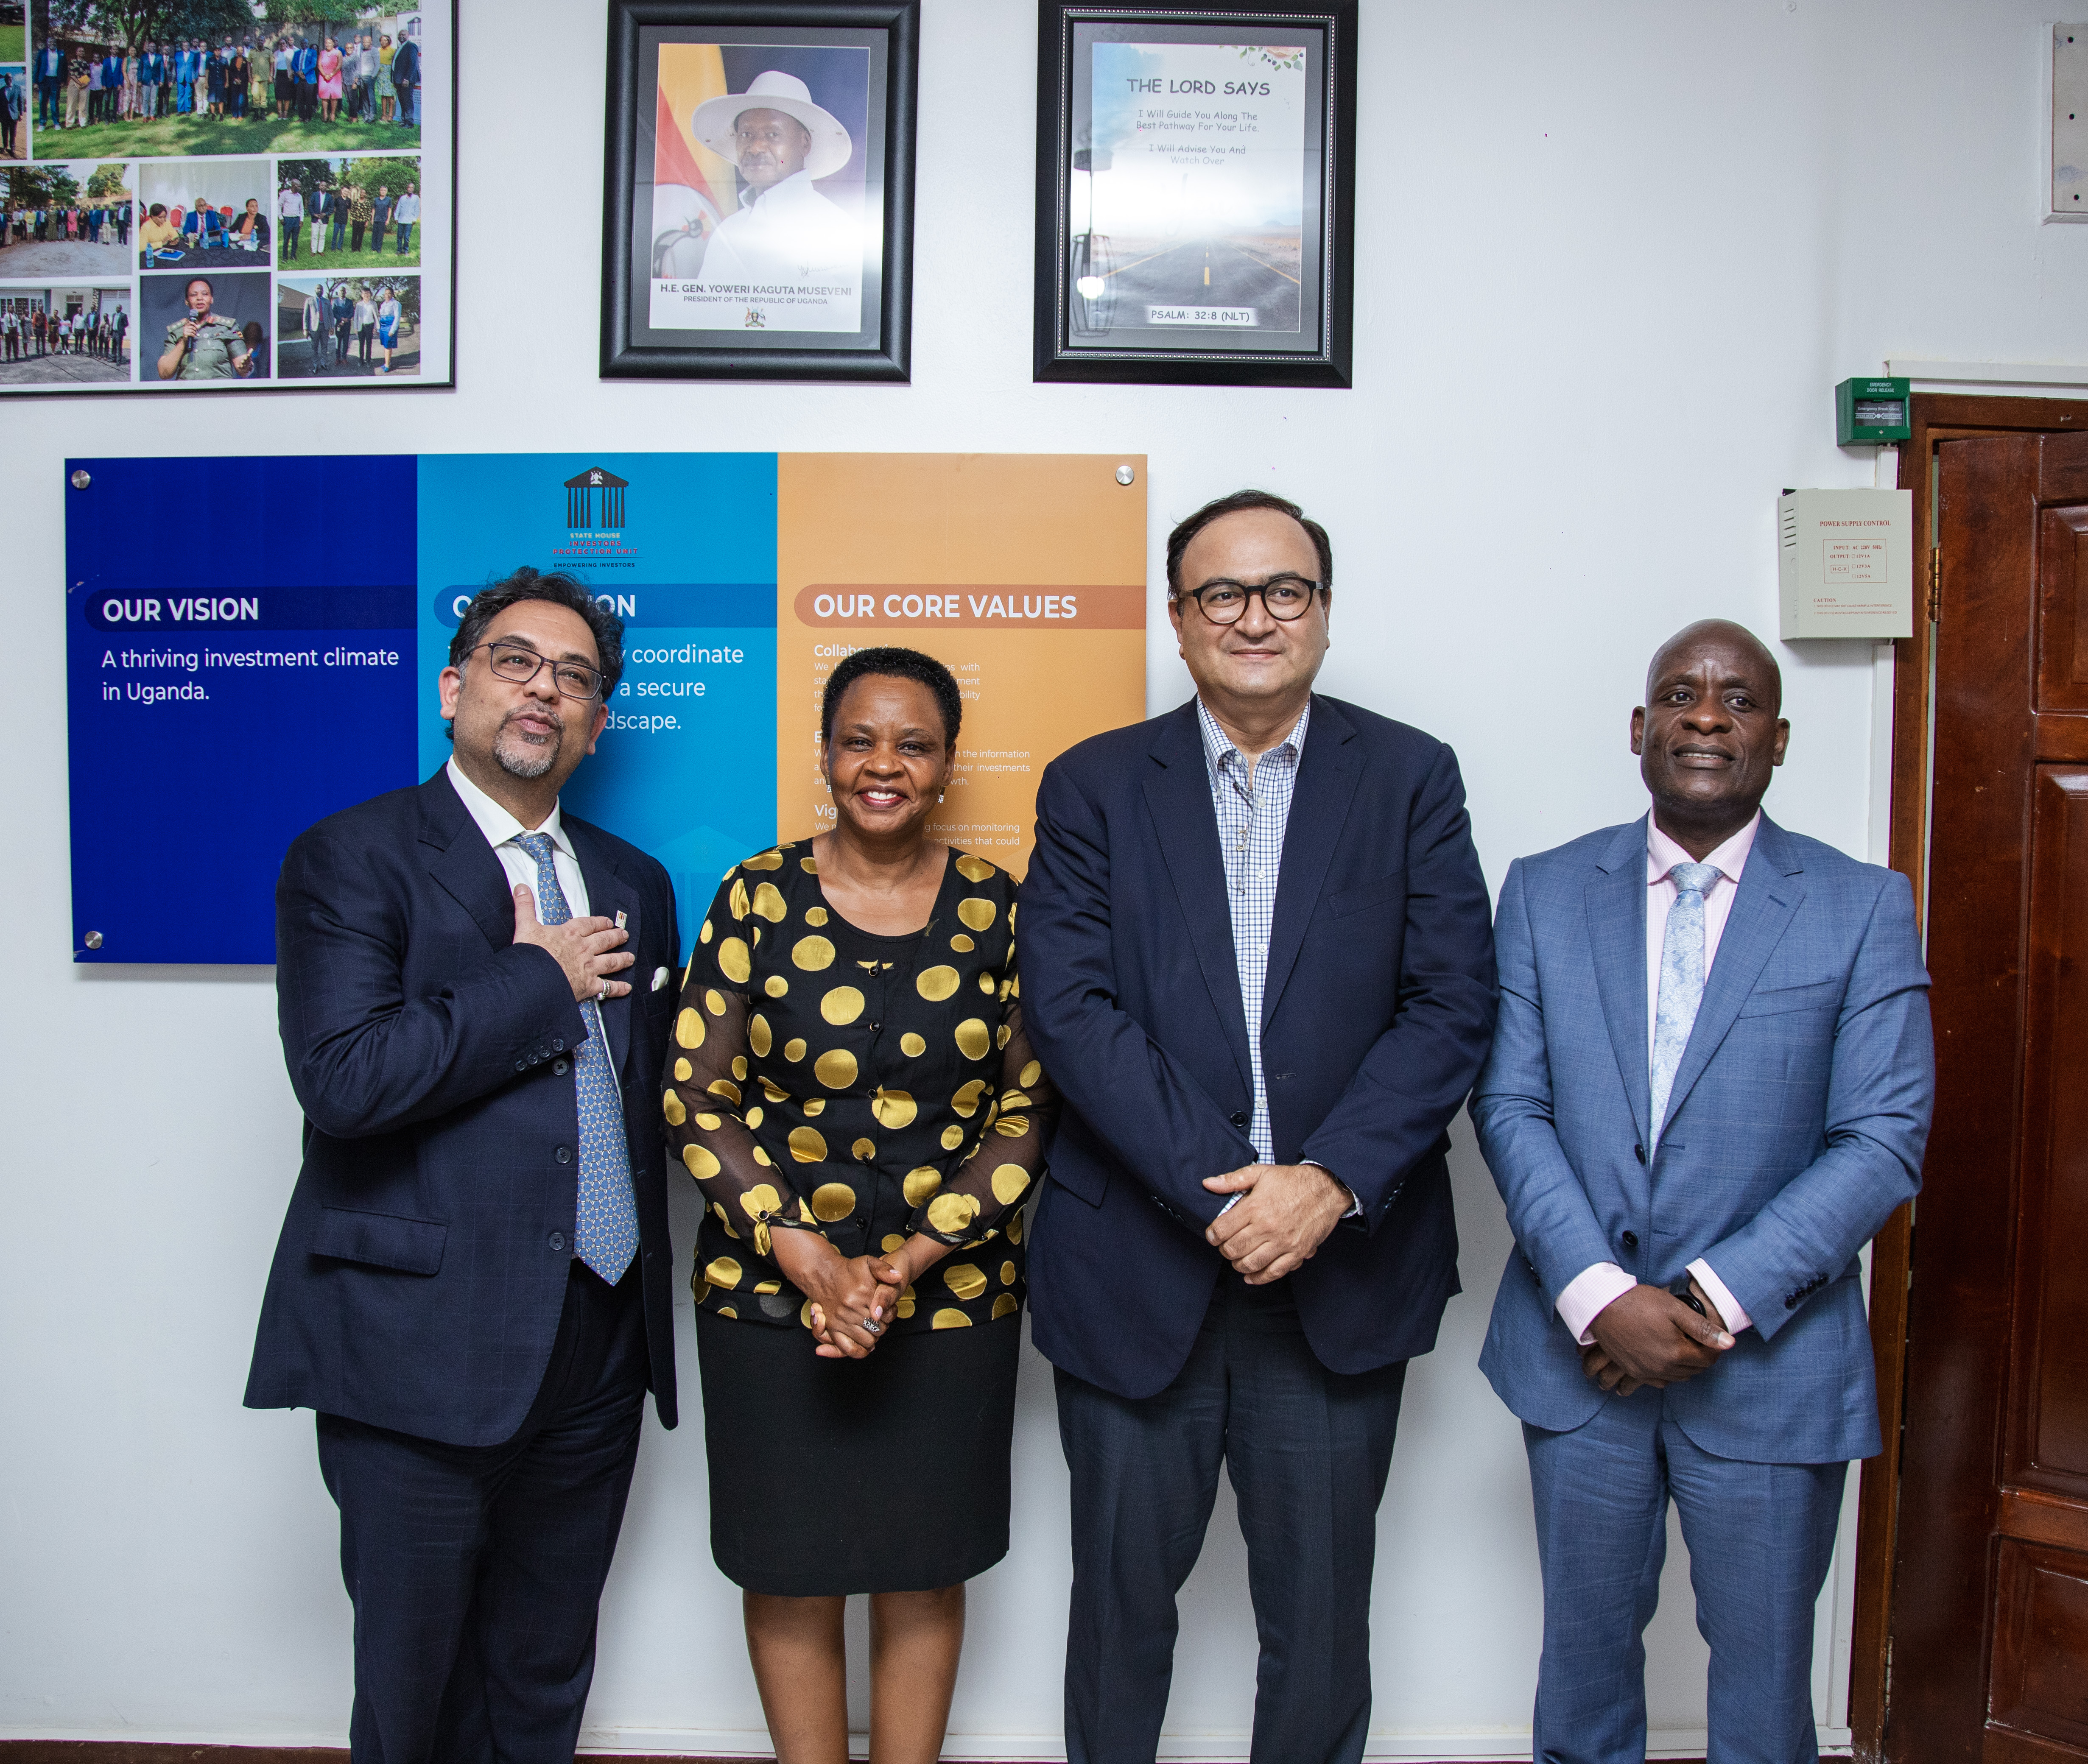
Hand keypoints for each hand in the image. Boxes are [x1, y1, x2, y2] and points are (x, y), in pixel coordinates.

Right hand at [179, 317, 196, 339]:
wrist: (185, 339)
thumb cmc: (189, 334)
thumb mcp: (192, 330)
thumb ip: (195, 328)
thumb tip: (199, 326)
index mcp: (186, 325)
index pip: (190, 322)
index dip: (194, 324)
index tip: (197, 327)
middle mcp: (185, 327)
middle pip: (192, 327)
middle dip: (195, 329)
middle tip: (196, 332)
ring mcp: (184, 330)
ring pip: (192, 330)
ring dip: (194, 333)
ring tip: (195, 334)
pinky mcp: (185, 333)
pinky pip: (191, 333)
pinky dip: (193, 335)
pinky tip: (194, 336)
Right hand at [510, 884, 632, 1001]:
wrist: (533, 978)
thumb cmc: (530, 954)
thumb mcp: (525, 925)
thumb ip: (524, 906)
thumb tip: (520, 887)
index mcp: (569, 934)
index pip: (588, 925)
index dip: (599, 922)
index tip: (608, 921)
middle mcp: (583, 949)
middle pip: (604, 941)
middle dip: (616, 937)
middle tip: (625, 935)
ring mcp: (588, 968)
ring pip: (611, 961)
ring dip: (622, 959)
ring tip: (631, 957)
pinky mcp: (589, 986)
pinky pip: (608, 987)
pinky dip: (619, 988)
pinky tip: (627, 988)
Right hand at [771, 1231, 888, 1358]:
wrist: (824, 1273)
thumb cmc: (848, 1270)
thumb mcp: (869, 1263)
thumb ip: (885, 1270)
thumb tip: (898, 1277)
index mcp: (862, 1293)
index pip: (886, 1315)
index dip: (890, 1315)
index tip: (887, 1311)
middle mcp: (851, 1307)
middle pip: (877, 1329)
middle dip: (882, 1327)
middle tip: (880, 1320)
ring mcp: (840, 1319)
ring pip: (866, 1340)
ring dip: (872, 1337)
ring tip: (872, 1328)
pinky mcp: (832, 1328)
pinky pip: (848, 1348)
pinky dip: (859, 1351)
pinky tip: (866, 1345)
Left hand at [1202, 1162, 1349, 1283]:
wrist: (1326, 1188)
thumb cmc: (1292, 1180)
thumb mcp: (1261, 1172)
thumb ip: (1232, 1179)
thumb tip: (1208, 1183)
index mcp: (1255, 1208)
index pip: (1222, 1229)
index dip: (1212, 1235)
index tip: (1213, 1235)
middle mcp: (1267, 1227)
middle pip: (1233, 1249)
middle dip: (1224, 1250)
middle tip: (1225, 1245)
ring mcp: (1283, 1242)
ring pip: (1250, 1264)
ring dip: (1238, 1264)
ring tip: (1237, 1258)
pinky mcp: (1297, 1252)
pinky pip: (1274, 1272)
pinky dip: (1259, 1278)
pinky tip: (1250, 1276)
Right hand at [1579, 1283, 1733, 1395]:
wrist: (1601, 1306)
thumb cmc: (1637, 1303)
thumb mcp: (1674, 1309)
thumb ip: (1703, 1328)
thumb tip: (1729, 1343)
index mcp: (1676, 1352)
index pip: (1708, 1358)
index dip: (1714, 1348)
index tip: (1712, 1338)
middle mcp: (1663, 1368)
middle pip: (1695, 1369)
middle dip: (1701, 1356)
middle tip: (1697, 1339)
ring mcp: (1647, 1372)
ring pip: (1679, 1377)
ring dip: (1686, 1365)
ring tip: (1682, 1346)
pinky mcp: (1634, 1372)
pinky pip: (1660, 1381)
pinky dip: (1668, 1373)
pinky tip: (1665, 1358)